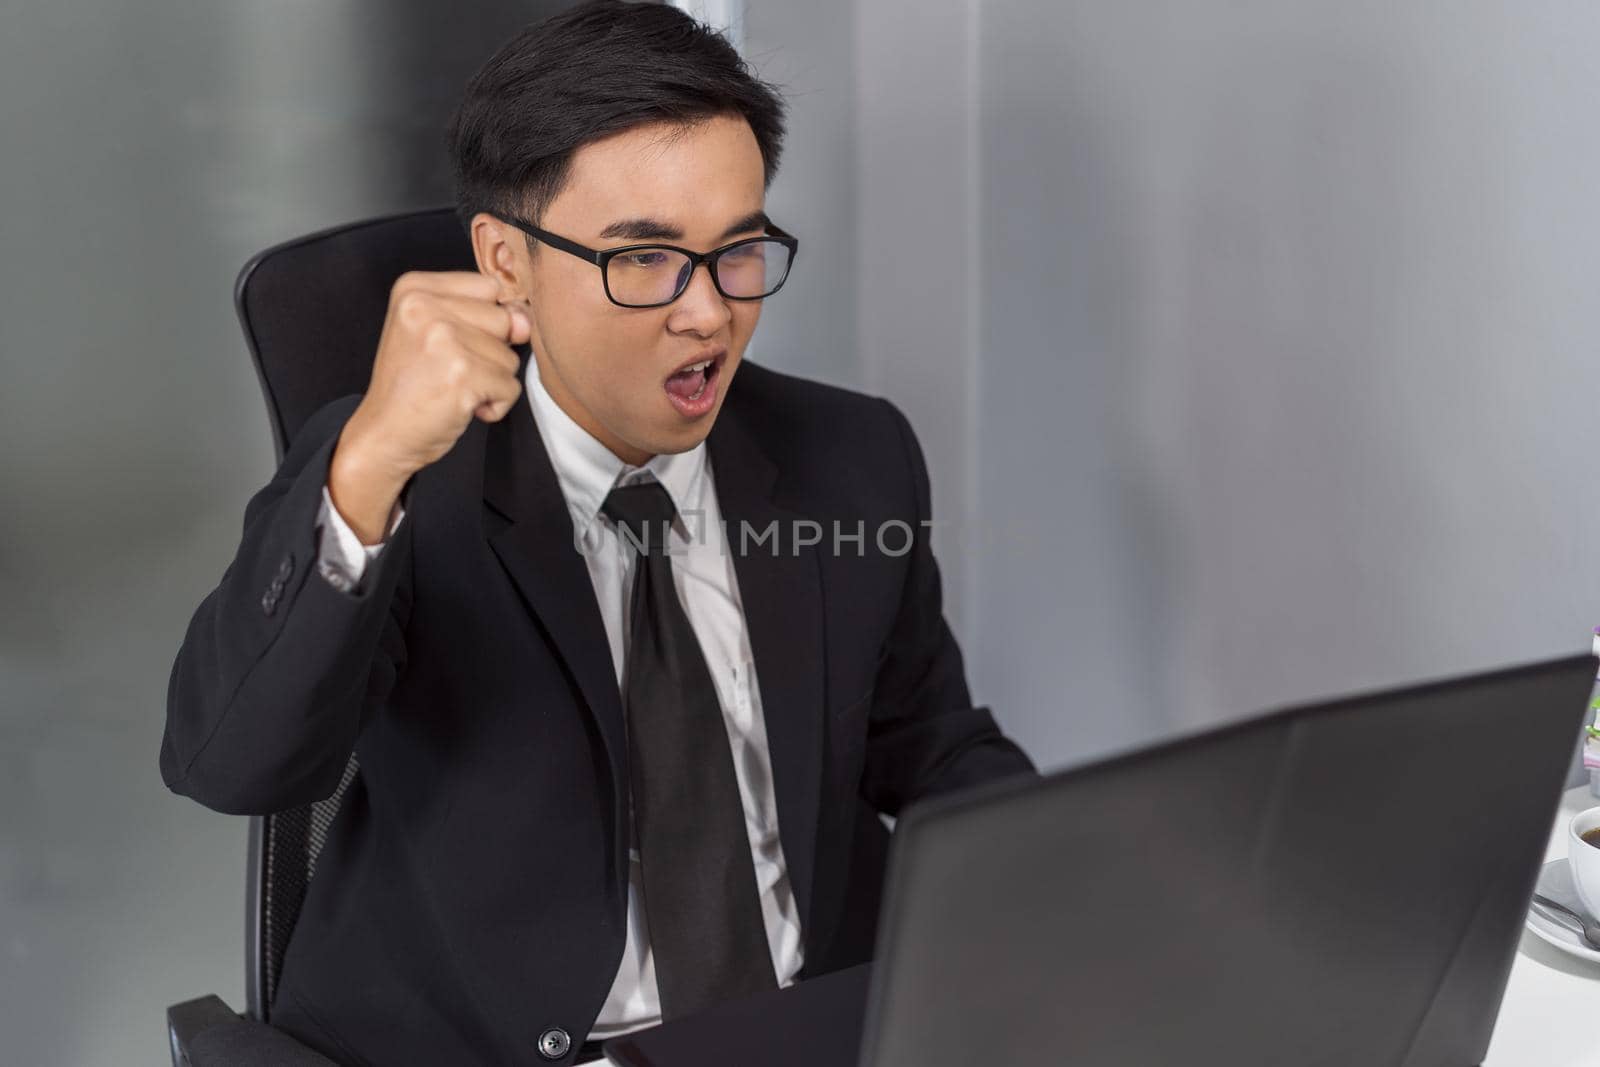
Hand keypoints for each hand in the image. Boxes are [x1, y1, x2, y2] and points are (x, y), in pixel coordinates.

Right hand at [328, 271, 531, 543]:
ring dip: (491, 381)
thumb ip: (484, 316)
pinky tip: (461, 406)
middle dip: (489, 353)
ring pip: (510, 356)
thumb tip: (525, 322)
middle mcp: (425, 307)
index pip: (489, 288)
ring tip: (453, 388)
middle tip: (449, 370)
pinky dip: (494, 404)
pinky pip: (510, 387)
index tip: (453, 343)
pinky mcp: (462, 374)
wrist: (385, 434)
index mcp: (414, 288)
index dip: (485, 321)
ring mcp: (443, 339)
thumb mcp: (436, 334)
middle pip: (503, 320)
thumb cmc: (412, 386)